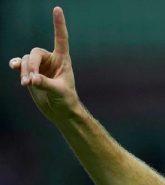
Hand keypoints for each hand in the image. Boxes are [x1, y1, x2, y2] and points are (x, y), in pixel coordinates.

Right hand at [9, 6, 78, 120]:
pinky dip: (16, 66)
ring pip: (26, 60)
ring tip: (27, 84)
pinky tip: (14, 67)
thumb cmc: (66, 100)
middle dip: (31, 66)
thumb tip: (32, 79)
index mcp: (63, 60)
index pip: (61, 39)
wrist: (60, 111)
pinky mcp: (31, 73)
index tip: (57, 9)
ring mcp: (40, 66)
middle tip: (31, 81)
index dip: (58, 24)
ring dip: (24, 71)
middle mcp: (51, 60)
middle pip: (34, 53)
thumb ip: (45, 84)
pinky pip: (20, 64)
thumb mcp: (59, 92)